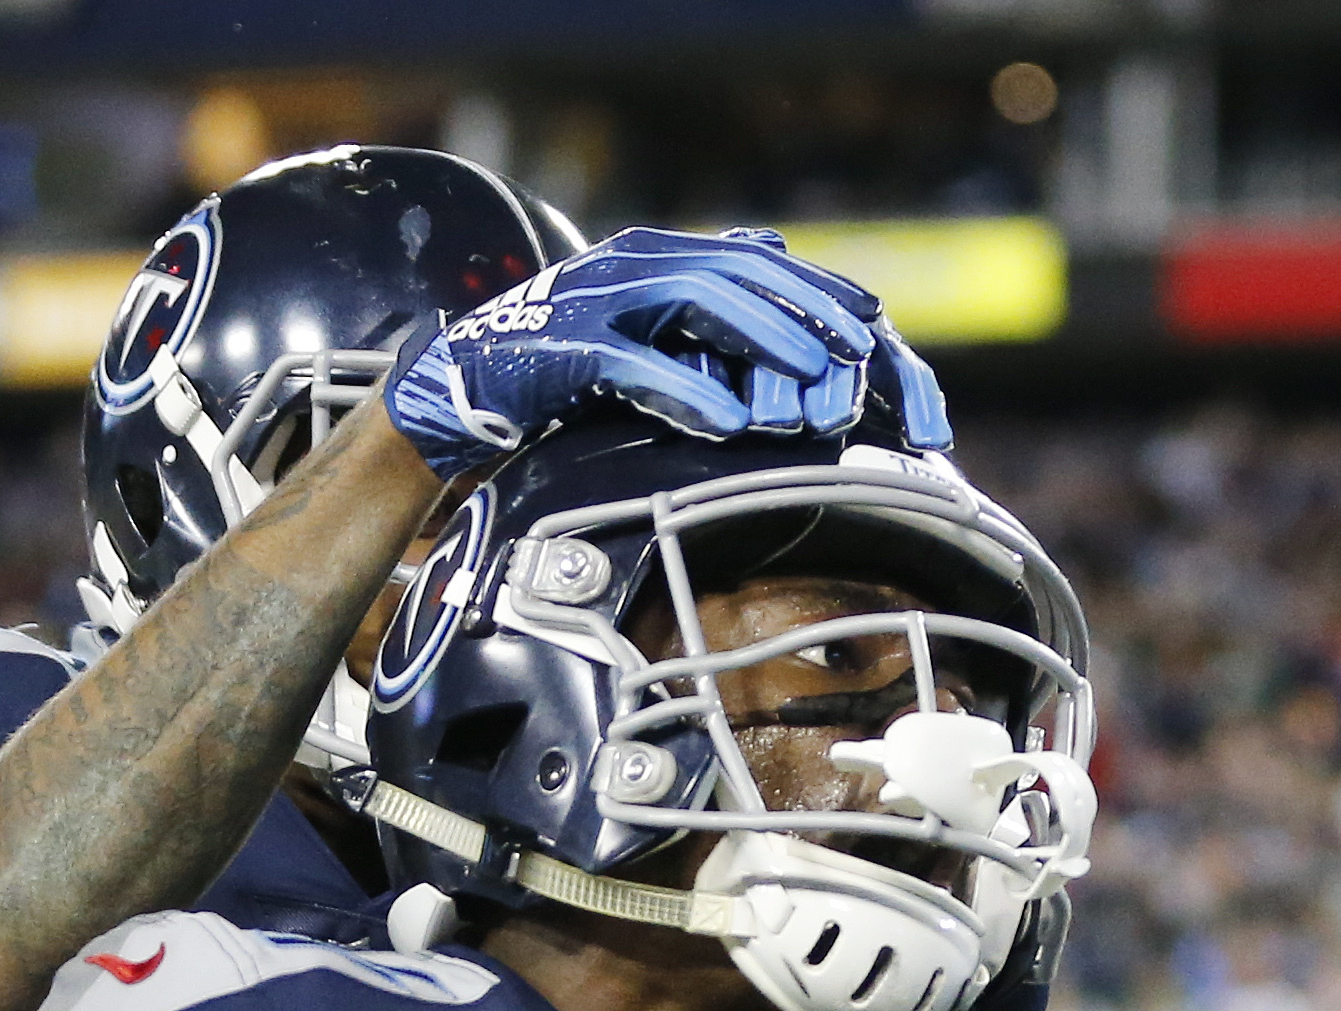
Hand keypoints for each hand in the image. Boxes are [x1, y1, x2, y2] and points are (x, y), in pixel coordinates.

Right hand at [381, 226, 951, 463]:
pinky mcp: (565, 345)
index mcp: (666, 259)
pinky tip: (734, 423)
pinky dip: (688, 390)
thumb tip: (793, 333)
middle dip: (810, 310)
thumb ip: (710, 334)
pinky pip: (637, 362)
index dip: (825, 297)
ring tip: (814, 380)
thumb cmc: (563, 381)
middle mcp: (640, 262)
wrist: (461, 389)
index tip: (879, 336)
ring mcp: (602, 298)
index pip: (765, 265)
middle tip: (863, 354)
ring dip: (765, 337)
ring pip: (701, 298)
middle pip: (745, 269)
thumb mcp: (650, 348)